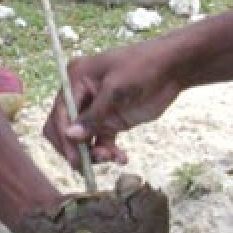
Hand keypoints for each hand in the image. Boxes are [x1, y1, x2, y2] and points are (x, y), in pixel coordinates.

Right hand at [45, 43, 182, 170]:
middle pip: (65, 128)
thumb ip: (94, 115)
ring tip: (111, 157)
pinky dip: (107, 152)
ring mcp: (95, 110)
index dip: (65, 136)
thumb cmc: (143, 67)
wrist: (172, 67)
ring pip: (82, 140)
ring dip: (93, 153)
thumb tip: (70, 135)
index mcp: (75, 79)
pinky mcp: (110, 121)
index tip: (75, 158)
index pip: (60, 112)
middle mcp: (80, 95)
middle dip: (75, 147)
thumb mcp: (117, 88)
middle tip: (89, 165)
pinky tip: (121, 158)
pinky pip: (101, 142)